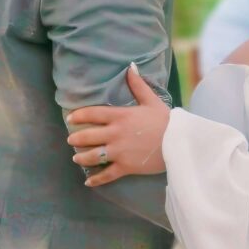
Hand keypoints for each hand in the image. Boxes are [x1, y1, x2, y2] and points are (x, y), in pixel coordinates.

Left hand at [65, 65, 170, 187]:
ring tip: (76, 159)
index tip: (70, 119)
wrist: (179, 142)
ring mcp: (119, 152)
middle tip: (70, 140)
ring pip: (92, 156)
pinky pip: (107, 175)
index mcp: (120, 116)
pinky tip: (89, 182)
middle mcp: (115, 134)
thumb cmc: (165, 121)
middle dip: (76, 139)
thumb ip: (138, 85)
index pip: (92, 114)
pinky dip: (96, 180)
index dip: (78, 116)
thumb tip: (130, 67)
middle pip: (87, 136)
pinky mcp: (125, 167)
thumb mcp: (151, 100)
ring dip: (81, 158)